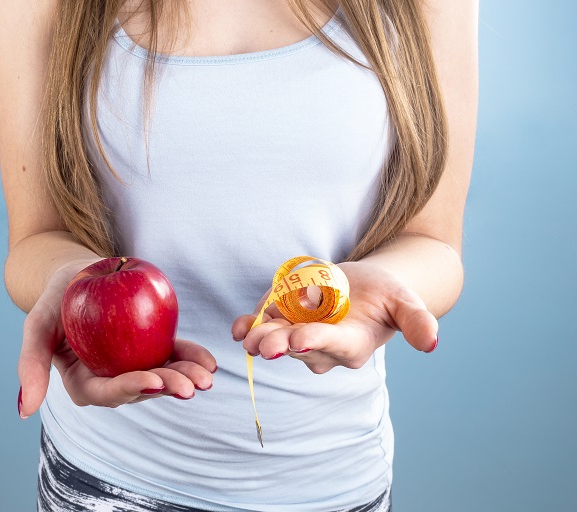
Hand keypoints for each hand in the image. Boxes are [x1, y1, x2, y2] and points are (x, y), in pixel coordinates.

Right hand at [17, 261, 216, 417]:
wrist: (76, 274)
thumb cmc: (53, 298)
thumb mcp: (36, 325)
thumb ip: (30, 366)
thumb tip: (24, 411)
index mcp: (83, 383)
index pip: (107, 391)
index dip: (132, 388)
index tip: (155, 380)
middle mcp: (110, 379)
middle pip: (141, 388)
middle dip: (168, 388)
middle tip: (193, 386)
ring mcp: (132, 365)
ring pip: (162, 375)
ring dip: (185, 378)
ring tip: (207, 376)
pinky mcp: (150, 349)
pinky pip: (172, 355)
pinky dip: (190, 358)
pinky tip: (208, 361)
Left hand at [230, 260, 438, 373]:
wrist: (362, 287)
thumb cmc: (386, 294)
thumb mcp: (406, 301)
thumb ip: (417, 320)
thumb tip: (432, 342)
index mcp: (353, 344)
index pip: (333, 346)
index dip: (316, 341)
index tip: (301, 339)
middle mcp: (323, 348)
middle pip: (297, 347)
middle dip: (280, 344)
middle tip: (263, 344)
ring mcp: (298, 337)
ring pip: (276, 340)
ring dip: (259, 337)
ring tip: (246, 335)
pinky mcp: (281, 323)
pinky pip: (262, 327)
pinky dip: (249, 325)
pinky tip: (239, 325)